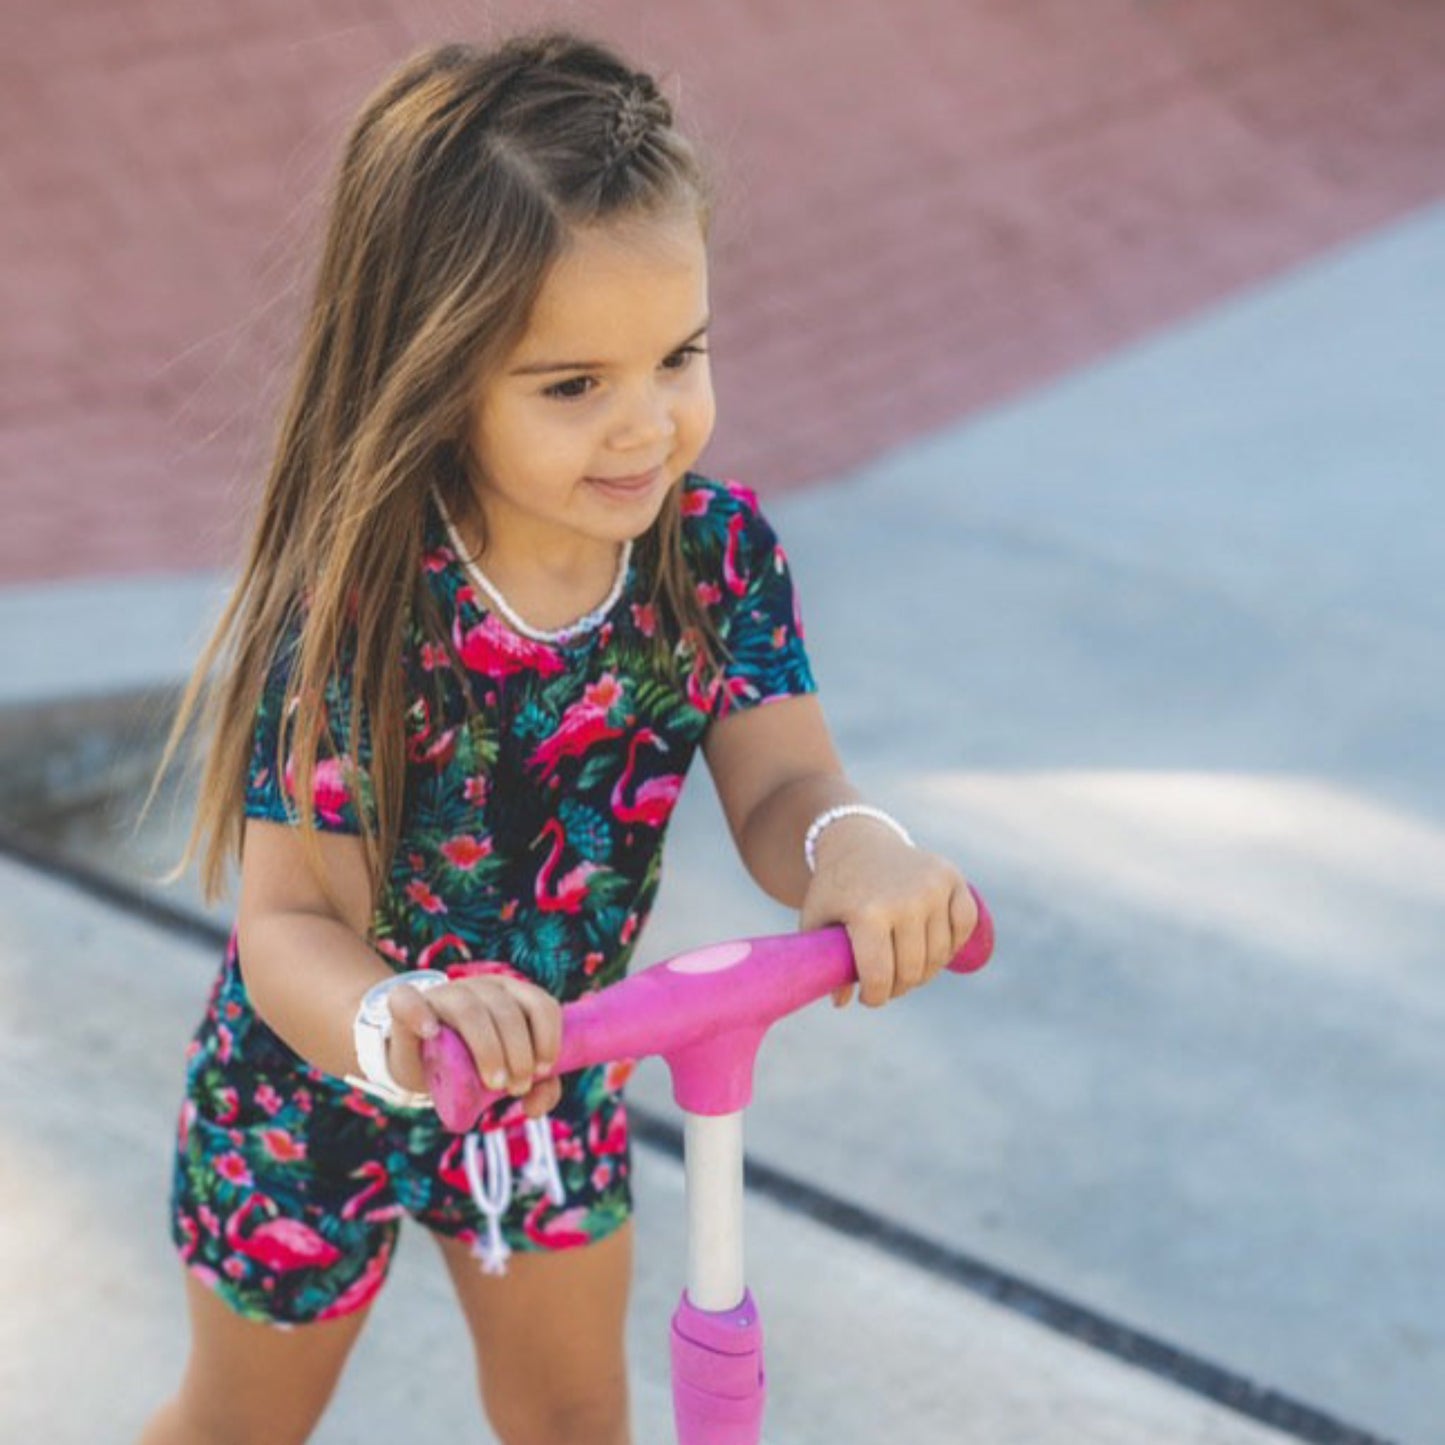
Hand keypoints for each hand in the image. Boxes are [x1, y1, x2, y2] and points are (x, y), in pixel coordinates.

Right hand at [385, 973, 564, 1117]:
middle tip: (516, 1087)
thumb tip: (536, 1106)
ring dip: (488, 1047)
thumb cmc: (471, 1065)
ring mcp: (443, 994)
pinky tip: (430, 1031)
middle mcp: (480, 988)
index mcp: (510, 995)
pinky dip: (419, 1013)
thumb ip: (534, 1086)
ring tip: (494, 1083)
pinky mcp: (406, 1006)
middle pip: (507, 1012)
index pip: (539, 1003)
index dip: (548, 1035)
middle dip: (520, 1053)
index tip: (544, 1069)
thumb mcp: (507, 1072)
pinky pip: (407, 999)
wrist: (418, 1062)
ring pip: (470, 1010)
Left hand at [800, 817, 977, 1008]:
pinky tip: (933, 944)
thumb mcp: (817, 920)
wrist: (858, 840)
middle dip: (898, 987)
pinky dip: (953, 941)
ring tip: (906, 966)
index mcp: (868, 912)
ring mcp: (933, 887)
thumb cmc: (835, 888)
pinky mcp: (952, 877)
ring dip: (925, 969)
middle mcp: (905, 899)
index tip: (868, 997)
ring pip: (940, 954)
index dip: (875, 997)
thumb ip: (823, 962)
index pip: (880, 976)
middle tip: (887, 984)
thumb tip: (841, 1002)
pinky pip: (965, 925)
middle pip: (913, 970)